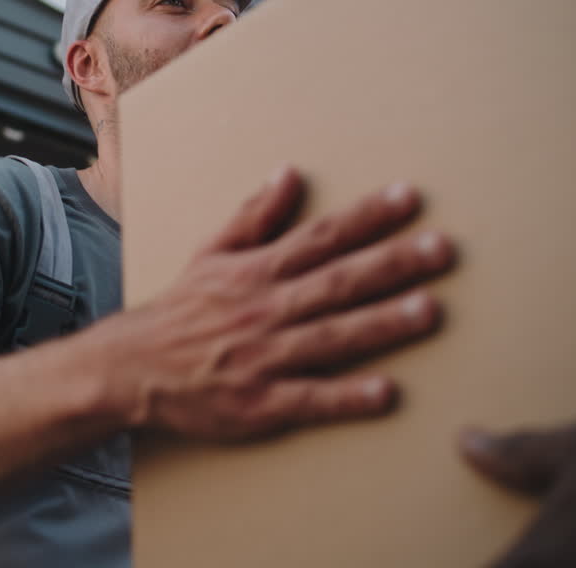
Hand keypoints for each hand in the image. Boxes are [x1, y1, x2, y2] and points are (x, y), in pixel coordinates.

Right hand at [89, 165, 454, 439]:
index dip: (367, 216)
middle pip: (338, 281)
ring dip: (382, 323)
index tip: (409, 197)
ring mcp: (266, 357)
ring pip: (332, 336)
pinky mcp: (262, 403)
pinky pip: (311, 398)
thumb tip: (289, 173)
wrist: (133, 368)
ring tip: (429, 310)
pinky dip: (347, 396)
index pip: (322, 236)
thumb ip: (256, 215)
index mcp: (257, 270)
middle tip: (442, 248)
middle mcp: (266, 309)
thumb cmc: (181, 310)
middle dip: (392, 263)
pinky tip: (385, 392)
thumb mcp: (213, 252)